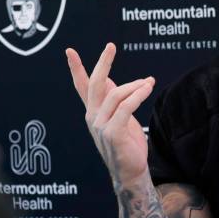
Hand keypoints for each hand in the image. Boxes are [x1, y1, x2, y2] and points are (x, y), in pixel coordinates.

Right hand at [66, 43, 154, 186]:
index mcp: (93, 111)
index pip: (81, 87)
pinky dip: (137, 95)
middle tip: (111, 46)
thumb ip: (114, 100)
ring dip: (135, 85)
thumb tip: (110, 79)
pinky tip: (147, 89)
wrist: (131, 171)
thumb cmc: (127, 142)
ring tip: (149, 82)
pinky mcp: (113, 133)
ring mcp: (100, 126)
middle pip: (95, 84)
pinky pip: (126, 107)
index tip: (70, 51)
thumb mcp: (120, 117)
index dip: (76, 69)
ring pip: (116, 94)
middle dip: (102, 63)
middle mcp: (93, 117)